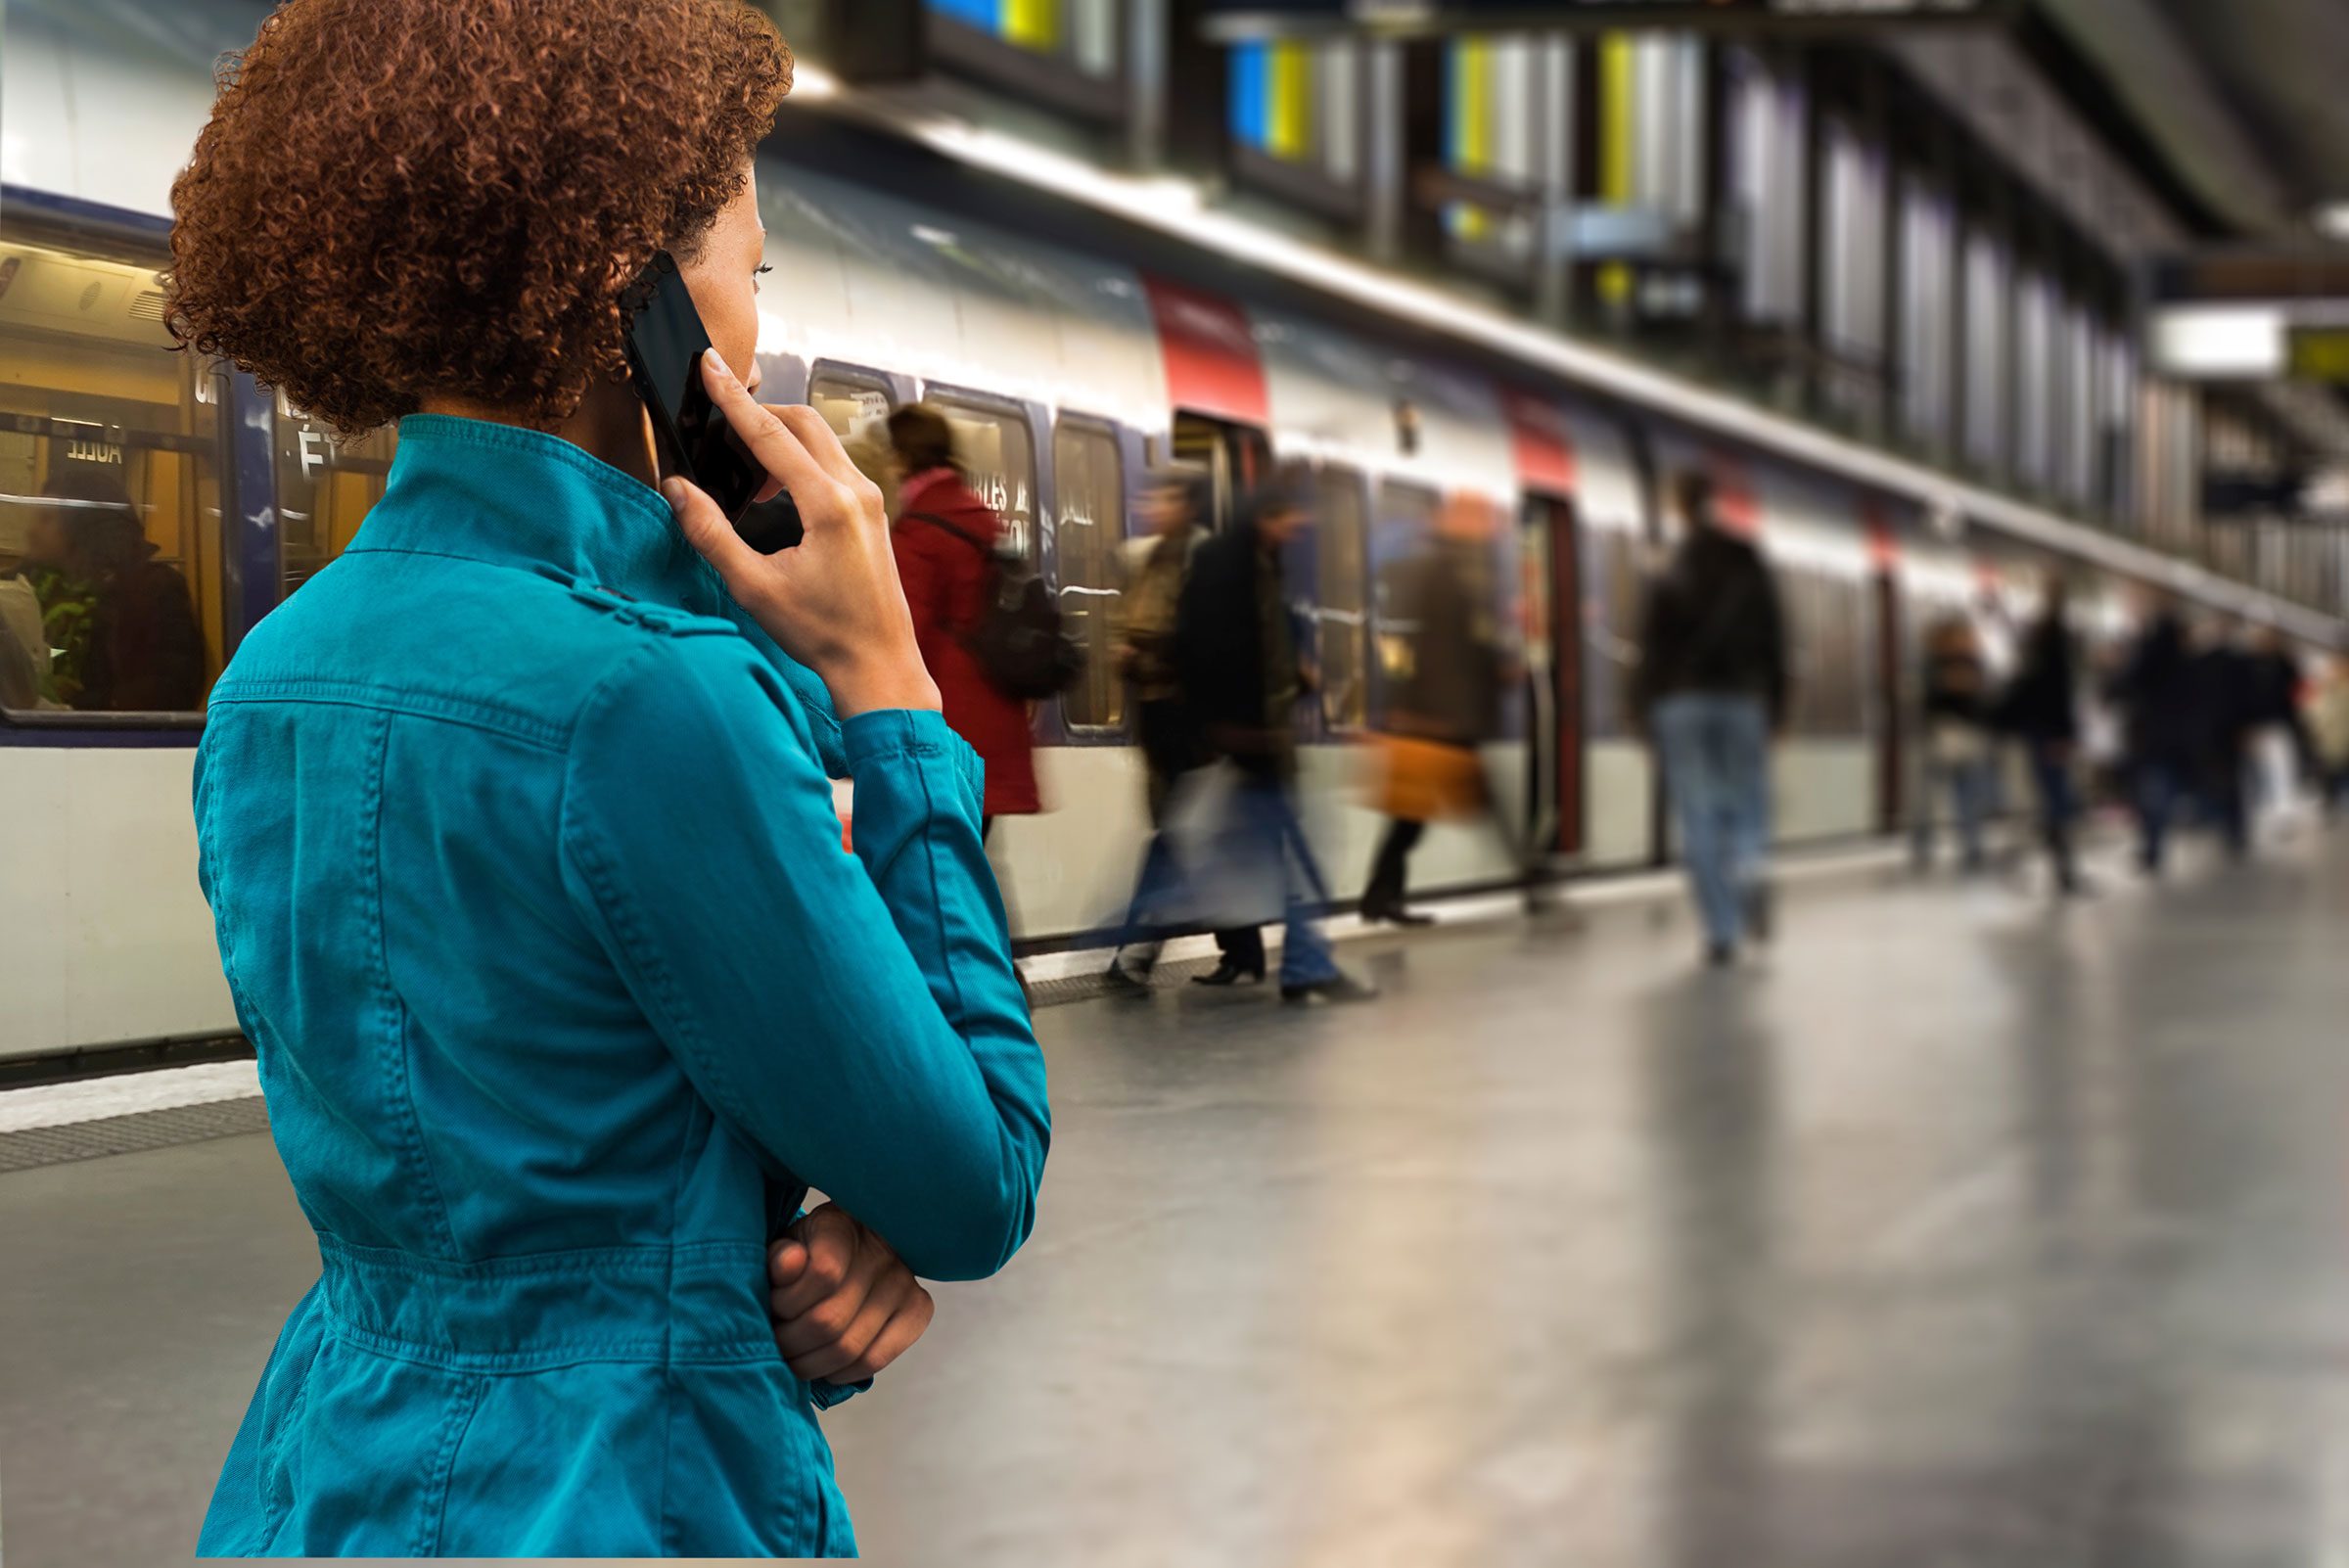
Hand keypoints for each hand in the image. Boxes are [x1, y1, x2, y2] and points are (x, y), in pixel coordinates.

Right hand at [665, 350, 939, 718]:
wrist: (879, 664)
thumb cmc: (822, 633)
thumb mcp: (753, 586)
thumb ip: (710, 533)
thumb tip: (677, 489)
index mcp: (829, 504)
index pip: (770, 433)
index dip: (733, 398)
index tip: (709, 365)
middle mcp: (857, 491)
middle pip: (803, 421)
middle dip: (759, 411)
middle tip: (719, 417)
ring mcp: (872, 499)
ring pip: (821, 440)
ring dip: (780, 438)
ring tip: (741, 466)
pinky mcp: (874, 512)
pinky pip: (833, 464)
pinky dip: (800, 460)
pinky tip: (774, 491)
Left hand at [767, 1202, 935, 1384]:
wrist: (853, 1248)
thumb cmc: (809, 1252)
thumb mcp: (786, 1246)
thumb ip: (779, 1257)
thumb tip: (788, 1263)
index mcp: (842, 1226)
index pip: (822, 1274)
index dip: (787, 1303)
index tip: (774, 1308)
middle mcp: (881, 1251)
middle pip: (830, 1319)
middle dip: (791, 1342)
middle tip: (777, 1344)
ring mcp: (904, 1282)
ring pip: (849, 1347)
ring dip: (810, 1364)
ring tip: (794, 1357)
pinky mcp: (918, 1310)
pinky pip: (875, 1359)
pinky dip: (843, 1373)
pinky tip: (826, 1365)